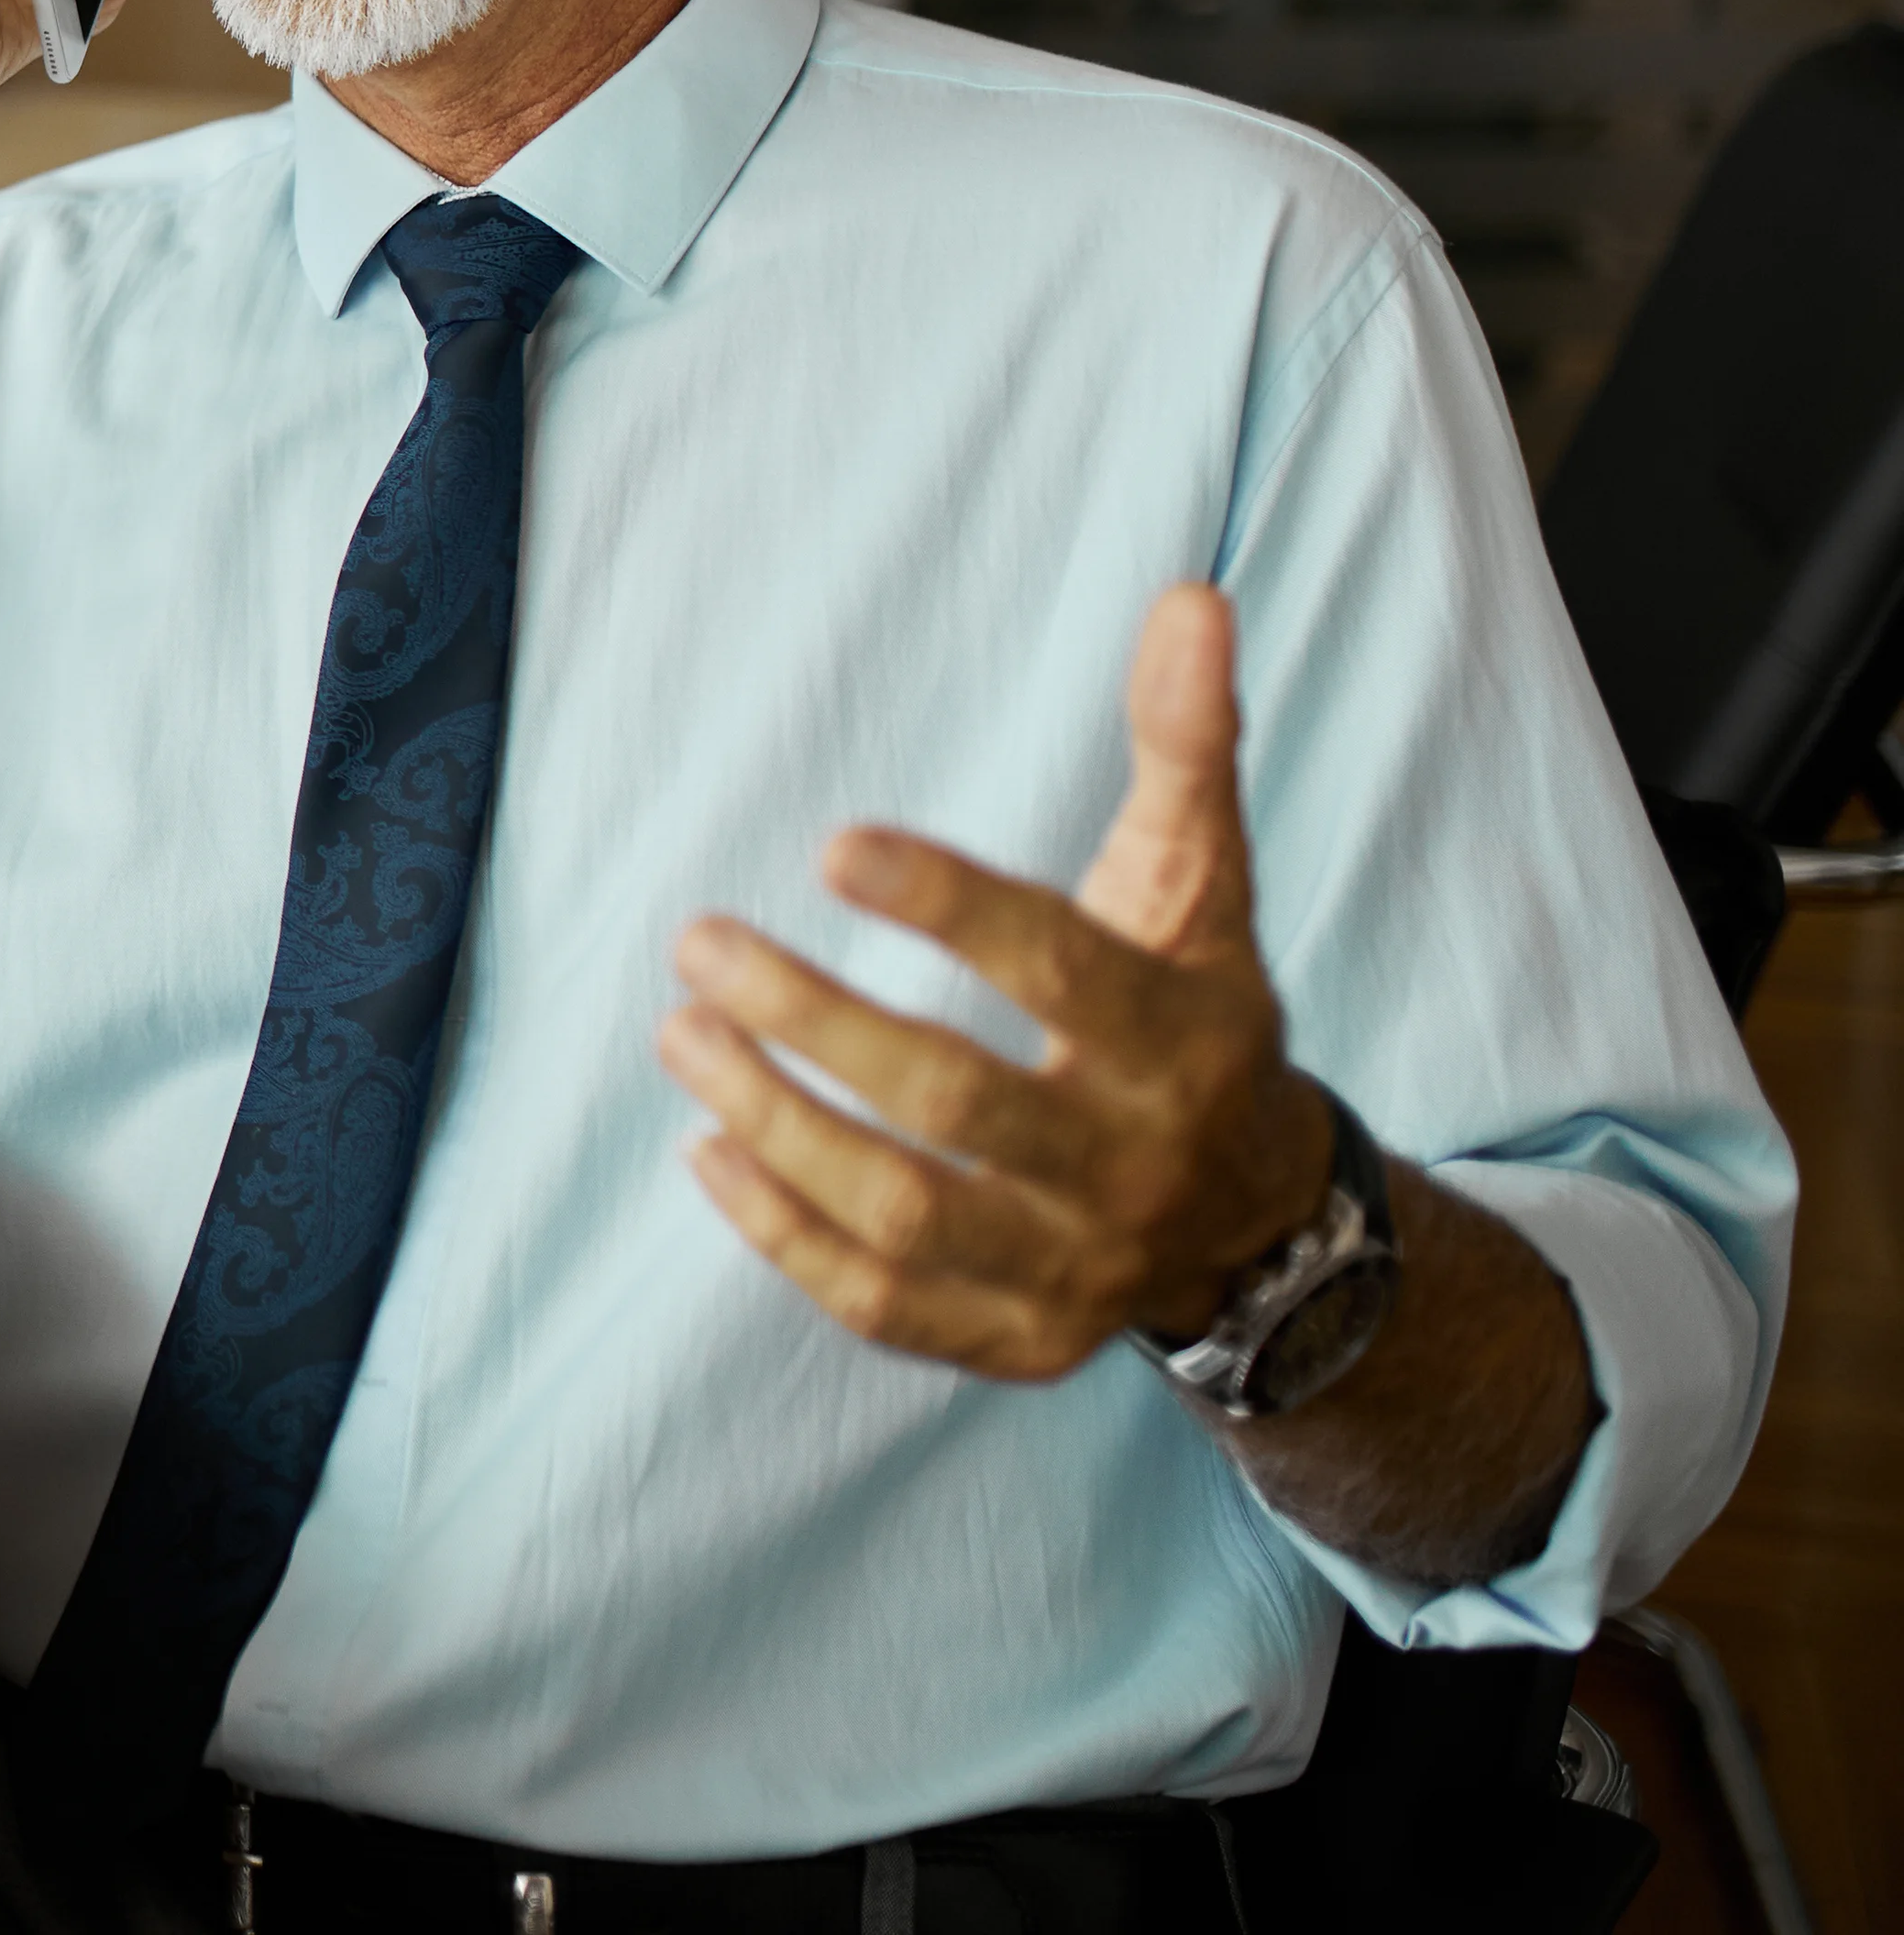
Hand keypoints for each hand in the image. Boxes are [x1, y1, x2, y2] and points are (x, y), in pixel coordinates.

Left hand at [660, 584, 1337, 1378]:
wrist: (1257, 1218)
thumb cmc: (1192, 1012)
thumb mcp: (1201, 884)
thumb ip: (1185, 747)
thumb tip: (1188, 595)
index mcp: (1181, 1039)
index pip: (1060, 973)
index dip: (948, 908)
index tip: (829, 844)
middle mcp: (1132, 1163)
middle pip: (955, 1101)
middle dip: (813, 1020)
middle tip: (697, 940)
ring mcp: (1075, 1266)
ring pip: (905, 1213)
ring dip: (774, 1124)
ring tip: (679, 1030)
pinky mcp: (1020, 1341)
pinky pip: (885, 1305)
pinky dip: (784, 1237)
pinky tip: (706, 1148)